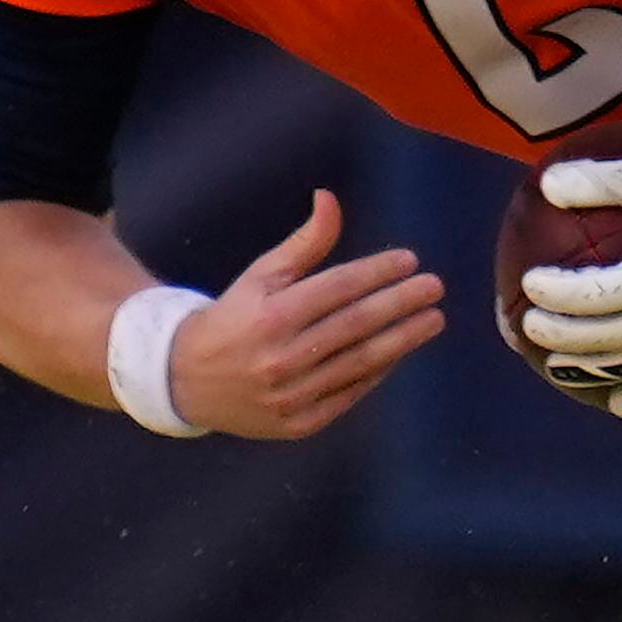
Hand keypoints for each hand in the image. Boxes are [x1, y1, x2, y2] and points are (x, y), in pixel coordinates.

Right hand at [169, 190, 446, 438]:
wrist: (186, 381)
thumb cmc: (233, 318)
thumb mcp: (260, 276)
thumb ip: (303, 243)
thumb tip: (330, 198)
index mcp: (270, 316)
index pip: (337, 288)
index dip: (377, 272)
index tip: (409, 260)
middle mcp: (281, 357)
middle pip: (356, 325)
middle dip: (401, 304)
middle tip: (435, 287)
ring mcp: (291, 395)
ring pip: (360, 362)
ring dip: (403, 339)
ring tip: (433, 320)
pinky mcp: (298, 423)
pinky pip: (349, 394)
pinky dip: (378, 372)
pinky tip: (400, 351)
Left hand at [517, 130, 621, 417]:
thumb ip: (604, 181)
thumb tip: (547, 185)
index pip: (597, 294)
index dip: (557, 294)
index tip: (530, 284)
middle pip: (608, 337)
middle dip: (562, 336)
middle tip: (530, 326)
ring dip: (592, 369)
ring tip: (557, 365)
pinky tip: (617, 404)